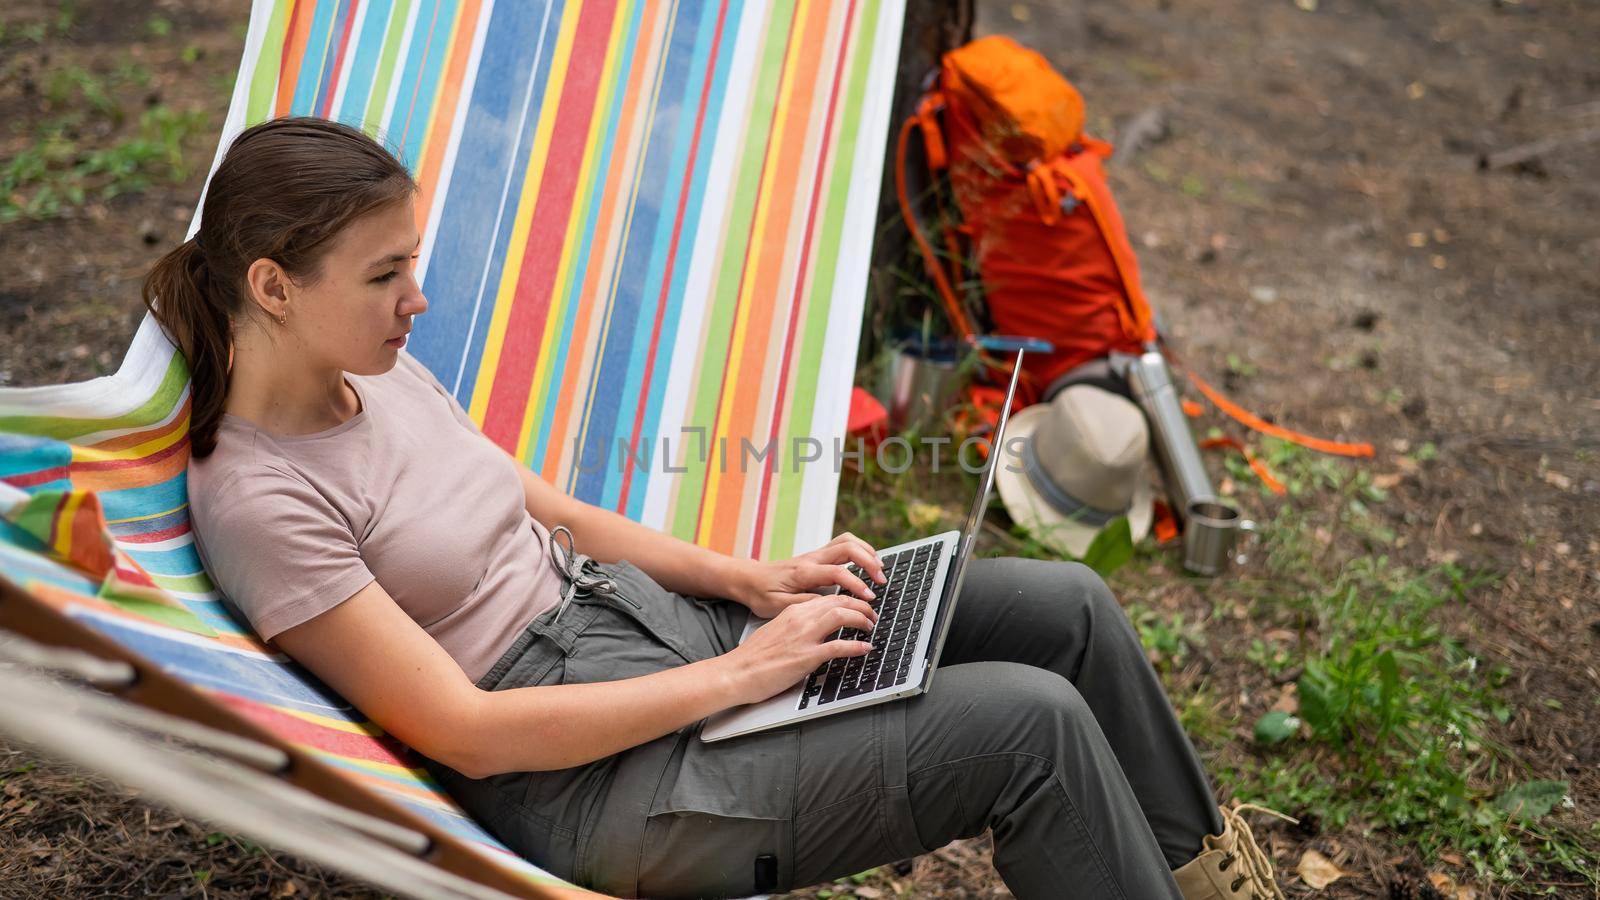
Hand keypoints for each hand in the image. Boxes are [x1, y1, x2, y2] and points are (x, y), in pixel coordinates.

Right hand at [720, 594, 878, 704]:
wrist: (736, 672)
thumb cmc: (753, 657)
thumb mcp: (776, 632)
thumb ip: (795, 626)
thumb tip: (812, 630)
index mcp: (793, 611)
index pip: (828, 597)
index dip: (848, 599)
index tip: (859, 606)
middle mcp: (800, 619)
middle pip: (839, 601)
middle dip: (861, 606)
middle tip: (872, 615)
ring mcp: (804, 637)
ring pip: (842, 615)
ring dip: (862, 620)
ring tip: (871, 627)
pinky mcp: (806, 657)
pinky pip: (838, 646)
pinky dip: (856, 646)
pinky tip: (865, 649)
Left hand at [726, 532, 888, 619]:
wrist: (747, 579)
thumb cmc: (760, 594)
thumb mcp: (777, 607)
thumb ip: (804, 605)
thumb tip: (829, 605)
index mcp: (803, 573)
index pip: (837, 573)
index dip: (856, 584)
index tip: (868, 598)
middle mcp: (811, 559)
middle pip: (847, 547)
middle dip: (869, 561)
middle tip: (881, 580)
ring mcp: (814, 555)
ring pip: (847, 541)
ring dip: (867, 552)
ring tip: (880, 569)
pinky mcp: (816, 556)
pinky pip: (842, 545)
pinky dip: (859, 551)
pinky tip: (867, 564)